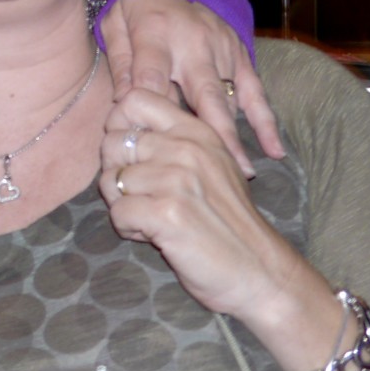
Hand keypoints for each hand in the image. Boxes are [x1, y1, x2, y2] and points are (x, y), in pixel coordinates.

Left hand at [97, 88, 325, 331]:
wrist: (259, 271)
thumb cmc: (228, 222)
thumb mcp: (213, 166)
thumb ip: (176, 142)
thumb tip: (123, 125)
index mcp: (196, 132)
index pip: (135, 99)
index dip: (119, 125)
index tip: (129, 155)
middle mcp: (186, 148)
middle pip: (113, 141)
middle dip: (116, 174)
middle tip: (140, 197)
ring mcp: (176, 179)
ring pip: (110, 180)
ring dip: (124, 206)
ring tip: (153, 220)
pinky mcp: (167, 213)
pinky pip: (118, 212)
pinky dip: (129, 229)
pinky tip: (155, 236)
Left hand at [100, 0, 283, 170]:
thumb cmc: (137, 11)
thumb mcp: (115, 25)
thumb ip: (120, 63)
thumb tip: (123, 104)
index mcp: (156, 33)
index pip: (153, 74)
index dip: (150, 106)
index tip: (148, 140)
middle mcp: (194, 43)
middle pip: (203, 94)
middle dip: (209, 133)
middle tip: (214, 168)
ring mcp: (222, 51)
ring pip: (229, 100)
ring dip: (232, 136)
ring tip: (237, 174)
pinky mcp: (241, 57)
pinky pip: (256, 93)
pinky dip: (266, 123)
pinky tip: (275, 151)